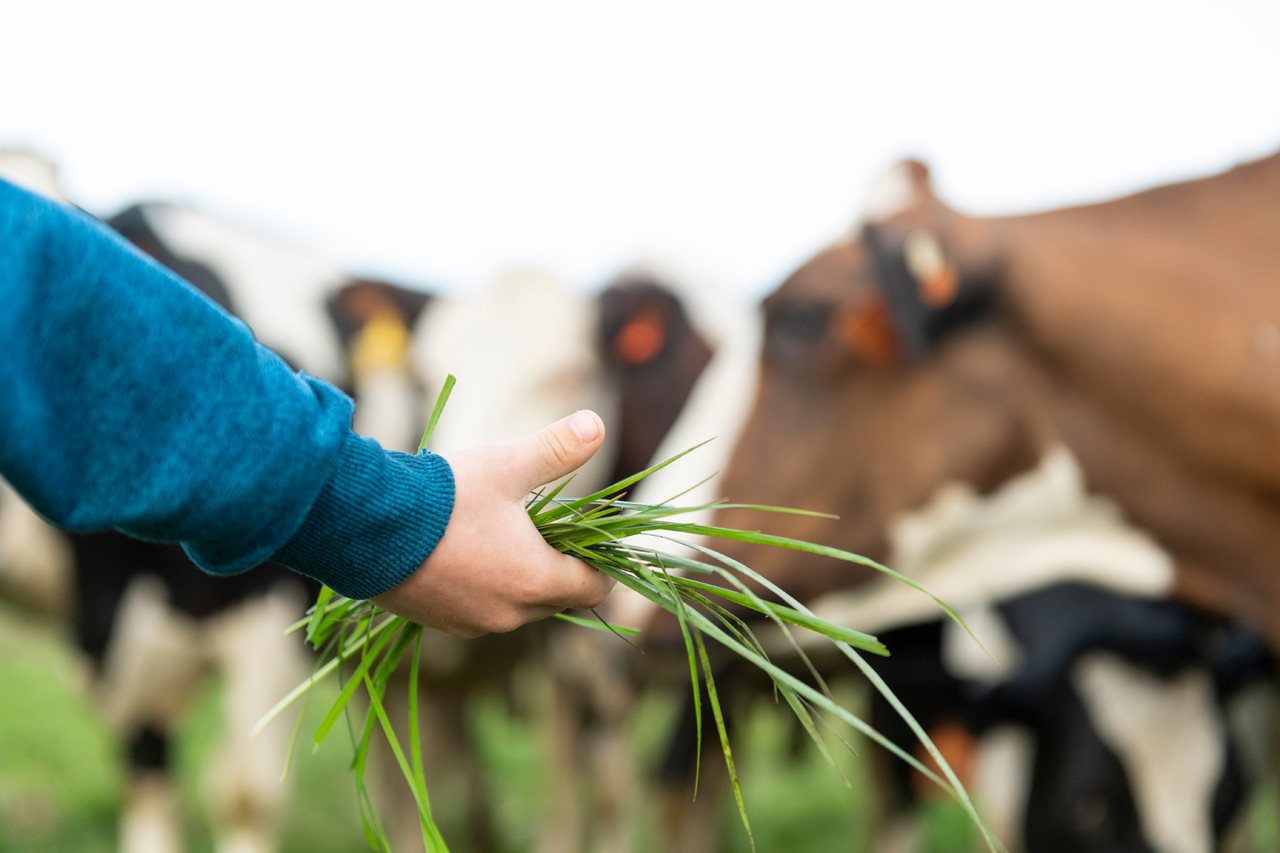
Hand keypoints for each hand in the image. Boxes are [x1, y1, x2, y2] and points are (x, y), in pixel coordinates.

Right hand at [373, 410, 614, 636]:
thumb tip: (598, 424)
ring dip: (517, 578)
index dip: (599, 562)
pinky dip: (482, 588)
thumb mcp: (506, 465)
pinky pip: (478, 611)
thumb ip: (556, 449)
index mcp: (535, 581)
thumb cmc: (443, 496)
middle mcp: (508, 615)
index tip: (591, 536)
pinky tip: (464, 552)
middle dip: (557, 566)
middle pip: (555, 598)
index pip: (592, 588)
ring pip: (515, 606)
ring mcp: (470, 624)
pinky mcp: (437, 623)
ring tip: (502, 535)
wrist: (362, 528)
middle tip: (545, 526)